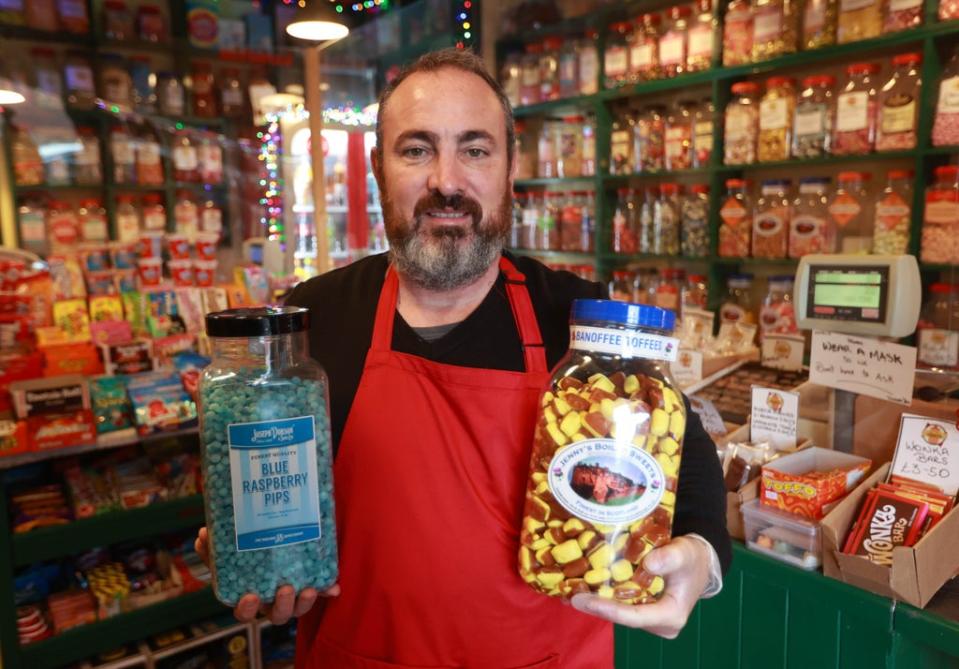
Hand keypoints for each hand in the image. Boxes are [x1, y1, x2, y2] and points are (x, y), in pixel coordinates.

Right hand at [194, 527, 340, 624]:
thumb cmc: (244, 553)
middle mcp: (271, 600)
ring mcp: (292, 595)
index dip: (246, 609)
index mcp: (249, 596)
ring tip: (308, 588)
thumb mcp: (227, 550)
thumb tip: (203, 535)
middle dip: (281, 606)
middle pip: (277, 615)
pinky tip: (334, 587)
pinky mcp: (311, 583)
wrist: (272, 538)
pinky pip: (321, 591)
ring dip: (304, 602)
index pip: (244, 612)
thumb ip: (212, 547)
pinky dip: (327, 590)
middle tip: (284, 589)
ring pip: (298, 608)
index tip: (249, 596)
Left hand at [570, 535, 710, 638]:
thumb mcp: (685, 553)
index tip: (586, 600)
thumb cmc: (692, 558)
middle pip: (623, 617)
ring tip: (569, 593)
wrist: (698, 562)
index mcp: (671, 615)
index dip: (609, 609)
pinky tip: (581, 590)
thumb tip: (649, 563)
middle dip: (596, 607)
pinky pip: (620, 606)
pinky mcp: (643, 610)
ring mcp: (650, 618)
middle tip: (570, 596)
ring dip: (596, 603)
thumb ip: (670, 557)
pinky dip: (602, 598)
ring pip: (619, 613)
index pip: (636, 617)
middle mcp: (659, 623)